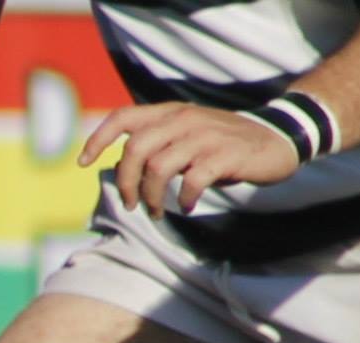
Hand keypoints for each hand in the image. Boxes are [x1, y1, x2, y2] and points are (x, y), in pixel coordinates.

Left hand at [81, 102, 301, 217]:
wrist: (277, 137)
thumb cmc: (223, 144)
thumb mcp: (186, 137)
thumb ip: (156, 146)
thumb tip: (121, 171)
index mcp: (170, 113)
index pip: (122, 117)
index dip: (97, 139)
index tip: (82, 162)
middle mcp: (183, 119)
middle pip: (135, 149)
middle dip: (126, 182)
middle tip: (132, 205)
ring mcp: (204, 136)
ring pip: (159, 167)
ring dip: (152, 196)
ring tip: (157, 212)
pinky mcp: (224, 155)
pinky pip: (192, 180)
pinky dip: (184, 198)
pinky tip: (187, 206)